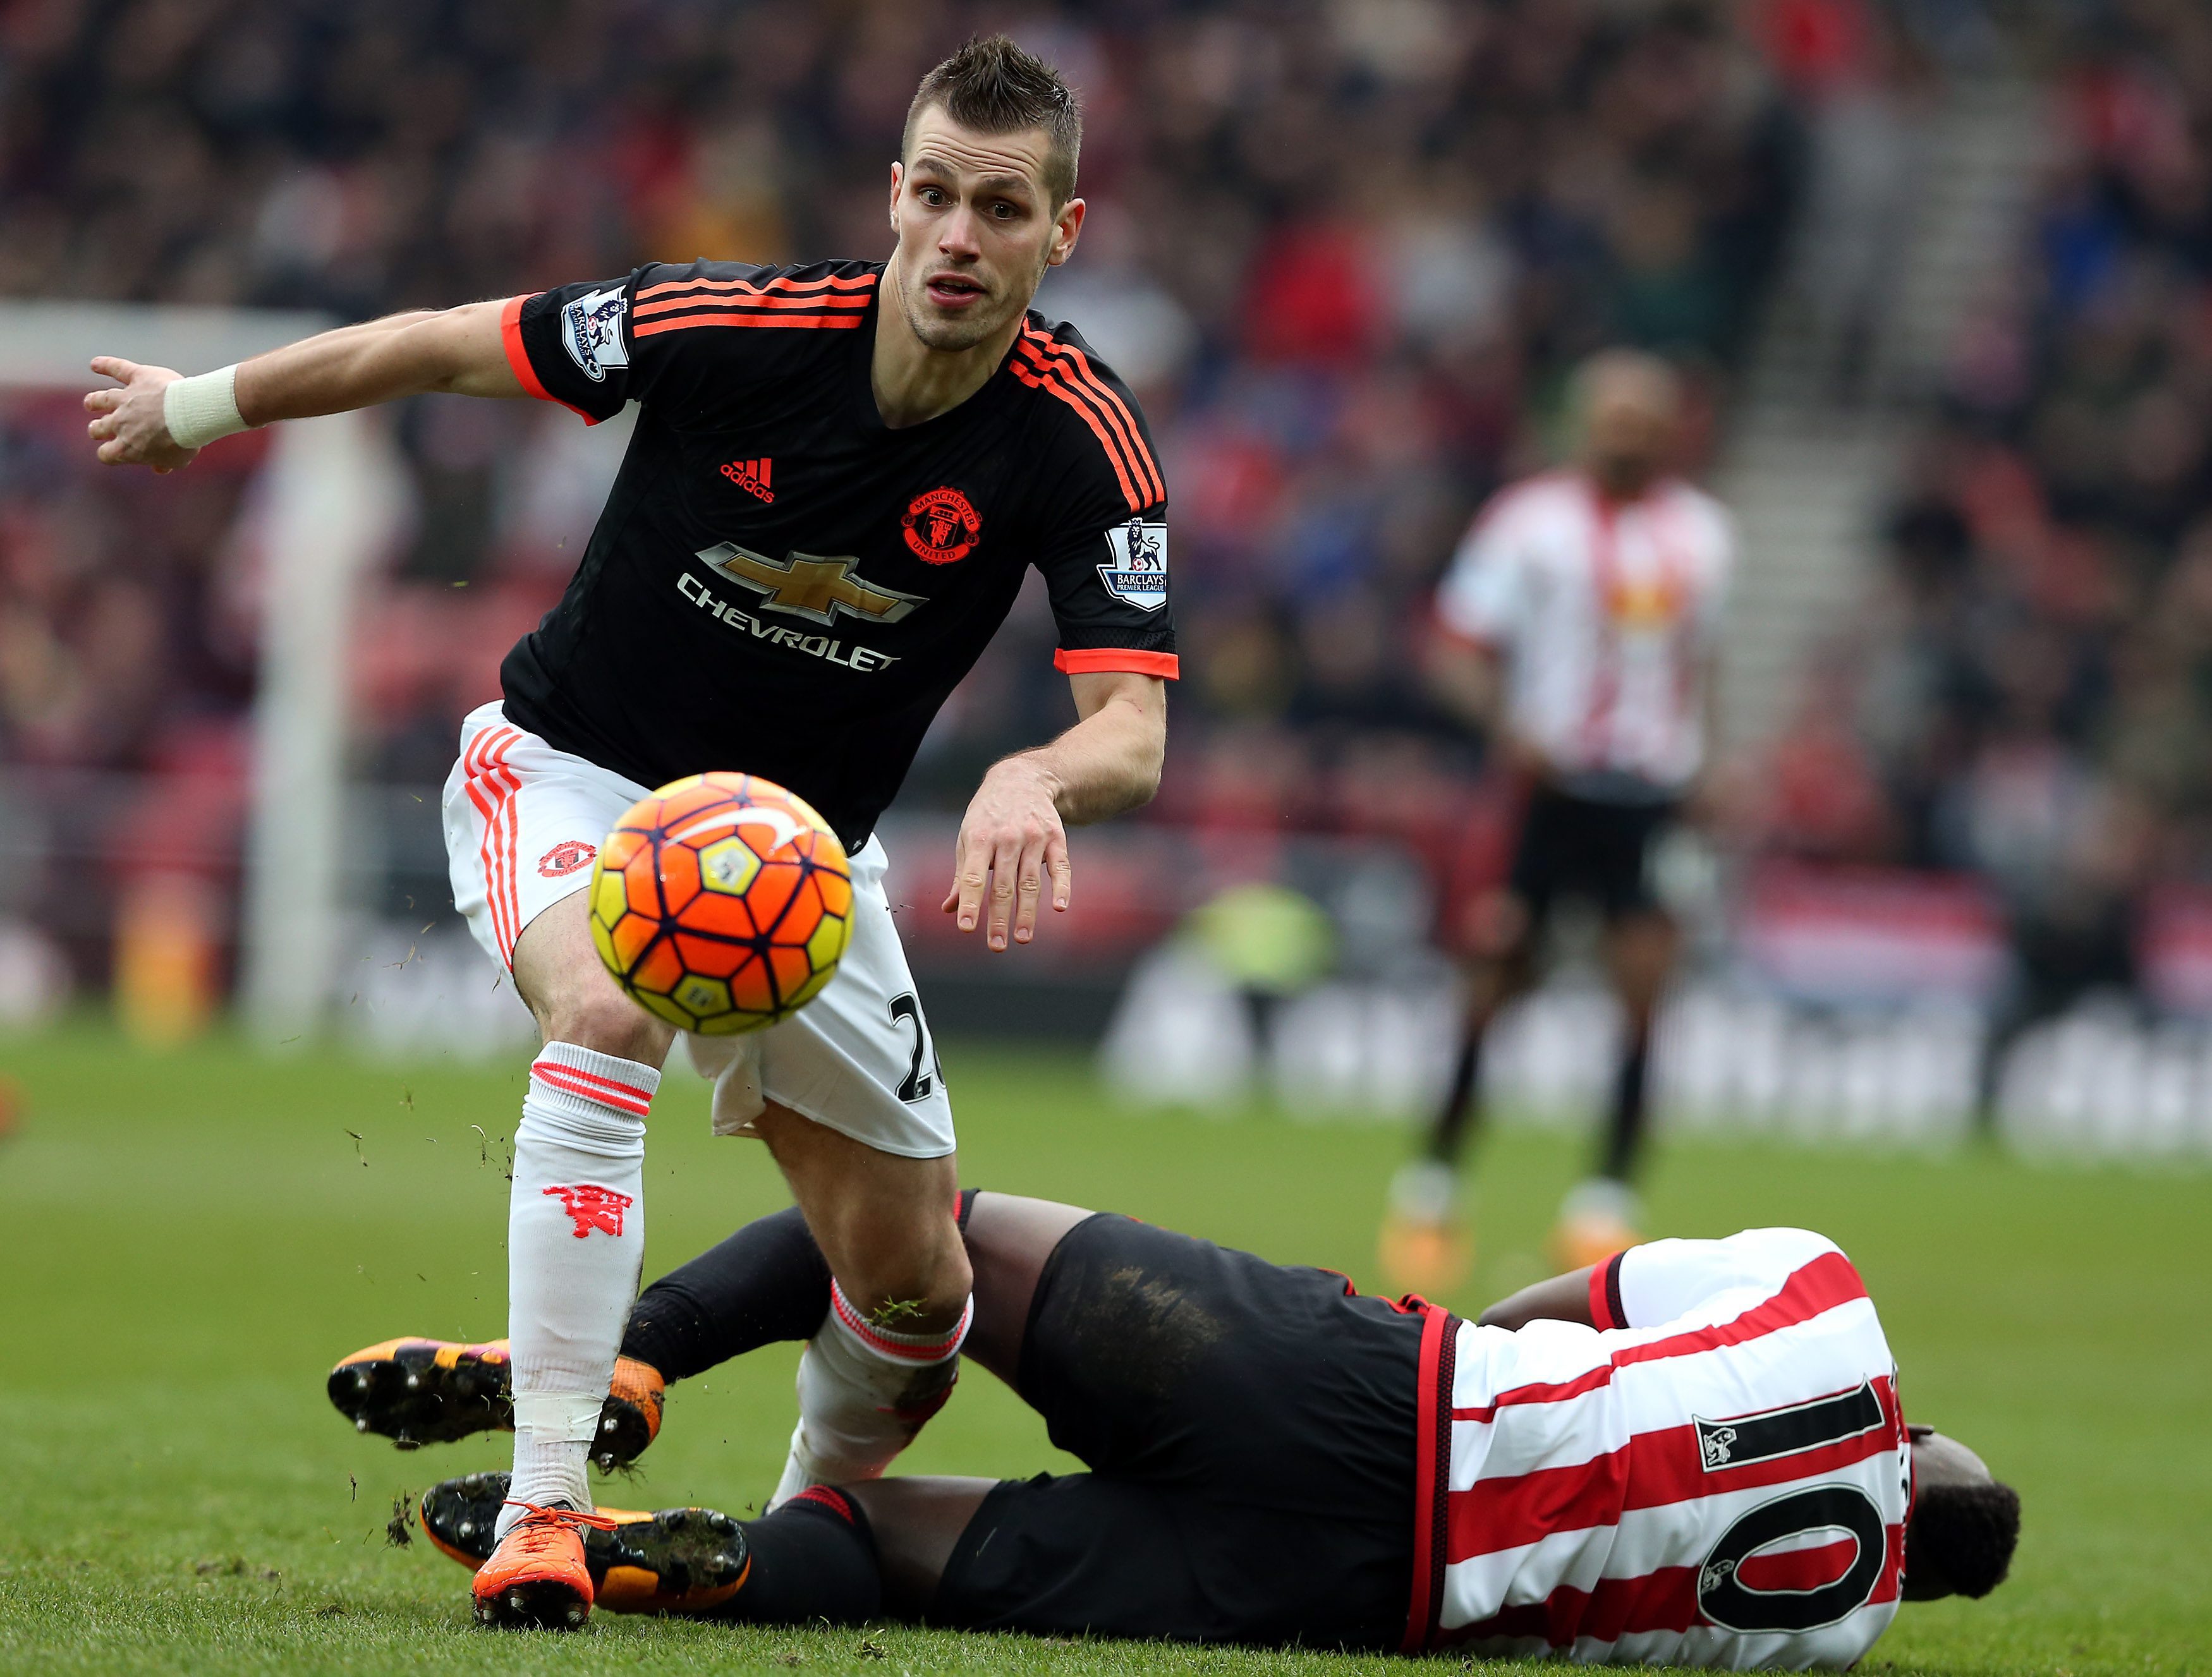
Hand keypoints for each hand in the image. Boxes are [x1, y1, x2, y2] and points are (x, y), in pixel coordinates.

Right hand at [83, 357, 196, 472]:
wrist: (188, 415)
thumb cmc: (184, 440)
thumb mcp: (177, 460)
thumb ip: (165, 463)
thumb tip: (160, 468)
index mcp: (128, 447)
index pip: (106, 454)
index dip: (107, 453)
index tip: (110, 450)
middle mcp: (121, 423)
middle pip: (98, 427)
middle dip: (97, 429)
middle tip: (98, 427)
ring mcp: (127, 398)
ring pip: (101, 399)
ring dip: (94, 401)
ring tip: (90, 402)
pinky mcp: (138, 378)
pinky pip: (117, 368)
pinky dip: (104, 365)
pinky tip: (95, 364)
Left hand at [942, 757, 1072, 950]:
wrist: (1024, 778)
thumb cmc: (989, 814)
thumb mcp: (968, 836)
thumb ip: (962, 874)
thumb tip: (949, 908)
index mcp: (980, 838)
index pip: (972, 876)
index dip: (969, 902)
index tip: (965, 927)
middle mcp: (1007, 838)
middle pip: (1003, 885)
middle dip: (999, 918)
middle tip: (996, 945)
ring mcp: (1033, 838)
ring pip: (1030, 881)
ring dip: (1027, 912)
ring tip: (1023, 938)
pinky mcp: (1056, 838)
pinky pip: (1060, 866)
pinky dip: (1061, 887)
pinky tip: (1059, 907)